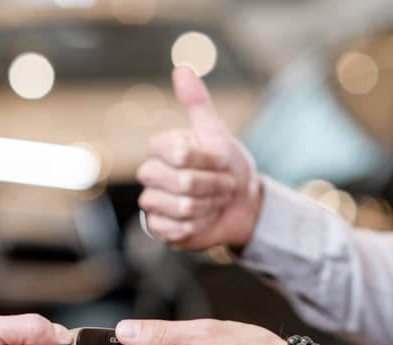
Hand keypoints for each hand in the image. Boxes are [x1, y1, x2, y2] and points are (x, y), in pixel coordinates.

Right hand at [137, 66, 262, 249]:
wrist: (241, 205)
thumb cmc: (228, 166)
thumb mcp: (217, 133)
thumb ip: (197, 102)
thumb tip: (182, 67)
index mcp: (162, 149)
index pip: (179, 153)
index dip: (207, 159)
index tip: (222, 160)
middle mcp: (151, 174)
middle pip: (182, 181)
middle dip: (214, 184)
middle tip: (225, 185)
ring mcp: (153, 202)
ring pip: (181, 206)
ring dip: (210, 205)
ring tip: (216, 202)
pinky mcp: (159, 228)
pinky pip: (175, 228)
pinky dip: (198, 226)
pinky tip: (204, 220)